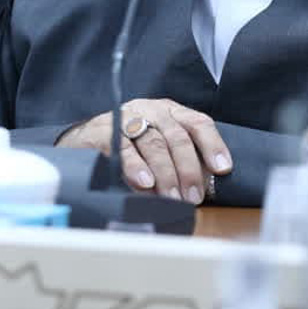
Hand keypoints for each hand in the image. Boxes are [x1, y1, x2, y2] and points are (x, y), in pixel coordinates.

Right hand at [57, 98, 231, 203]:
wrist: (85, 140)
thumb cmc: (131, 147)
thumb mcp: (161, 148)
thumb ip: (180, 163)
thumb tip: (203, 190)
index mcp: (171, 112)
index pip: (198, 123)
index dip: (212, 144)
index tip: (222, 168)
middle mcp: (152, 111)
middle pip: (177, 136)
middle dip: (188, 168)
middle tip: (193, 197)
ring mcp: (127, 118)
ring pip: (153, 143)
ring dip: (165, 174)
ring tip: (172, 197)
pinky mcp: (103, 131)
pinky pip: (123, 148)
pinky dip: (136, 167)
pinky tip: (145, 183)